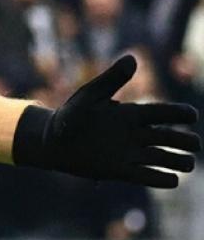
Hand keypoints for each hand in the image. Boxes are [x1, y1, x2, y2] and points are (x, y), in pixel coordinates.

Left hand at [13, 55, 199, 187]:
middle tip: (194, 143)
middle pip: (168, 137)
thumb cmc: (71, 114)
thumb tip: (132, 59)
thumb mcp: (89, 95)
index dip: (179, 114)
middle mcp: (135, 134)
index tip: (192, 115)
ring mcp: (129, 153)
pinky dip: (160, 179)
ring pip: (161, 158)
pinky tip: (173, 180)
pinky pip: (145, 176)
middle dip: (185, 140)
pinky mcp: (119, 170)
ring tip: (188, 164)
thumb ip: (111, 80)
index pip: (162, 113)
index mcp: (131, 114)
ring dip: (177, 161)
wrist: (52, 140)